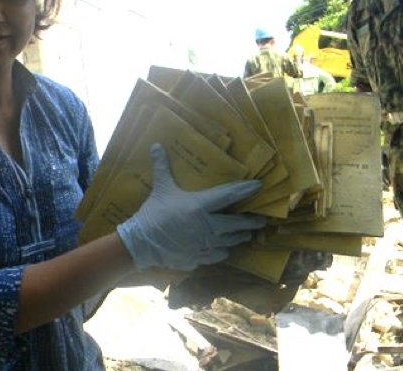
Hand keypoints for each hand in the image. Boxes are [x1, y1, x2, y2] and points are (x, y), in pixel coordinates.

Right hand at [117, 144, 265, 270]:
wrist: (141, 244)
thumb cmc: (153, 213)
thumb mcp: (160, 188)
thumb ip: (162, 167)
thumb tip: (157, 145)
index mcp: (200, 206)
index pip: (229, 196)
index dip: (245, 190)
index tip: (259, 186)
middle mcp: (208, 226)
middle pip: (237, 224)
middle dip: (251, 222)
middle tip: (261, 220)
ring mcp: (204, 245)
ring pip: (230, 242)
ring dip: (239, 237)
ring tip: (246, 235)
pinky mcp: (198, 258)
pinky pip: (217, 256)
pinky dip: (222, 252)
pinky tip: (224, 249)